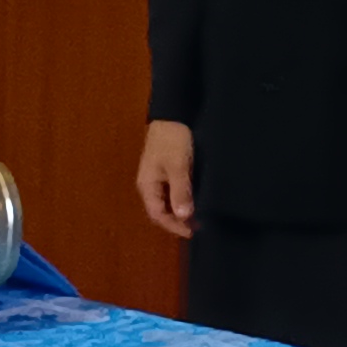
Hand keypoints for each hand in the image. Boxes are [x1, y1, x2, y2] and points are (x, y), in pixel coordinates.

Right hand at [135, 120, 195, 238]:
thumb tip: (182, 217)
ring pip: (167, 202)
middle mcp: (150, 185)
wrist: (174, 114)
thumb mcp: (178, 166)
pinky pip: (172, 192)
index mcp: (147, 185)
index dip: (174, 226)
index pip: (157, 215)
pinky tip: (196, 200)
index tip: (192, 231)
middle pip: (161, 210)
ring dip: (181, 211)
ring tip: (199, 216)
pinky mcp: (167, 171)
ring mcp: (157, 178)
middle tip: (198, 226)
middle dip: (178, 221)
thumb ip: (180, 191)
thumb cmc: (173, 140)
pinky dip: (183, 199)